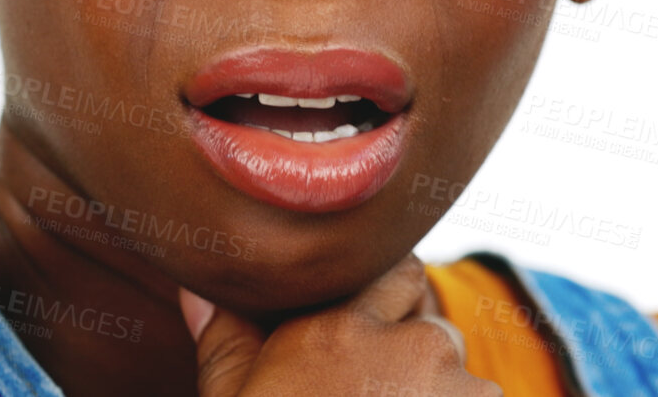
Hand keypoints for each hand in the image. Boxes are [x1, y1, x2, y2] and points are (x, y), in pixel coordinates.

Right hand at [178, 254, 500, 396]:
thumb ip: (226, 342)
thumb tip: (195, 288)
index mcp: (334, 331)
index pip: (396, 273)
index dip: (391, 301)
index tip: (379, 332)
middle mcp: (402, 344)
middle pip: (430, 327)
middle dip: (416, 357)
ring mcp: (452, 386)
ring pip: (461, 377)